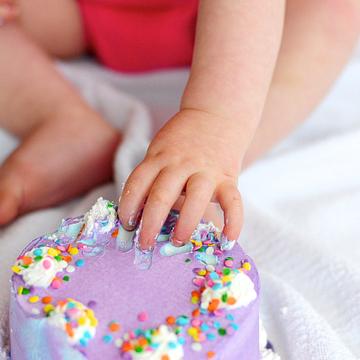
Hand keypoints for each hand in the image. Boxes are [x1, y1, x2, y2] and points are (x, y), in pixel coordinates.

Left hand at [118, 108, 245, 250]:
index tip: (126, 225)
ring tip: (177, 242)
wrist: (217, 114)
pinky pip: (233, 202)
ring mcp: (206, 171)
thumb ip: (152, 177)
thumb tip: (139, 216)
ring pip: (195, 198)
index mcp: (159, 157)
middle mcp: (181, 164)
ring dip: (185, 224)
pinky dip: (233, 222)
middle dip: (151, 223)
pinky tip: (227, 242)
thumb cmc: (183, 141)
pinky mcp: (228, 177)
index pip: (138, 182)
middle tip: (144, 245)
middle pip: (162, 194)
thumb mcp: (161, 150)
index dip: (128, 205)